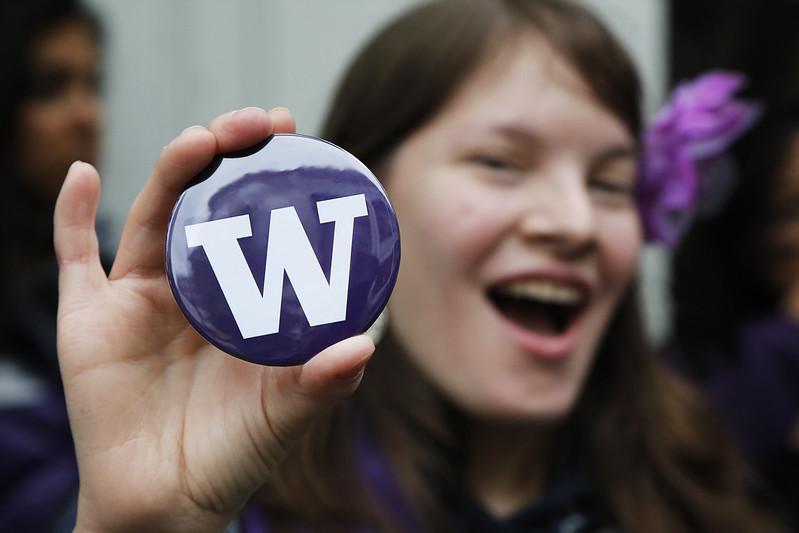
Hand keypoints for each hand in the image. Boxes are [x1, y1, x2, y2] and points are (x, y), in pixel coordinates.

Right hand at [54, 107, 373, 532]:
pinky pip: (73, 257)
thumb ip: (322, 385)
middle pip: (206, 205)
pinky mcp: (89, 318)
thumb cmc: (233, 455)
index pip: (258, 222)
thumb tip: (363, 347)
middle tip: (258, 123)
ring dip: (174, 172)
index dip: (275, 179)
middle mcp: (192, 289)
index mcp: (241, 301)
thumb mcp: (283, 415)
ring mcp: (140, 299)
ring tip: (200, 141)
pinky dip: (70, 214)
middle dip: (229, 157)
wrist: (164, 501)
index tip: (299, 139)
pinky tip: (83, 172)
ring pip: (152, 217)